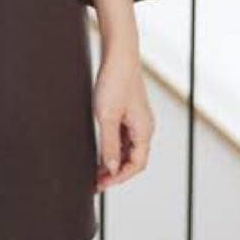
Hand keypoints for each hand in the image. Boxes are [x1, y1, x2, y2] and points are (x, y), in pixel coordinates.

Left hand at [92, 44, 154, 191]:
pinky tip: (100, 149)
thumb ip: (110, 145)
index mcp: (144, 131)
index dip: (119, 177)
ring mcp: (137, 119)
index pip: (136, 165)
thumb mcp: (107, 117)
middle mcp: (144, 127)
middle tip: (95, 181)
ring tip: (94, 169)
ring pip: (128, 148)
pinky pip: (124, 136)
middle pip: (133, 159)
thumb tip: (111, 168)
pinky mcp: (129, 111)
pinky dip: (113, 146)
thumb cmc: (114, 82)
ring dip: (113, 160)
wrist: (118, 54)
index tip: (101, 184)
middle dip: (115, 172)